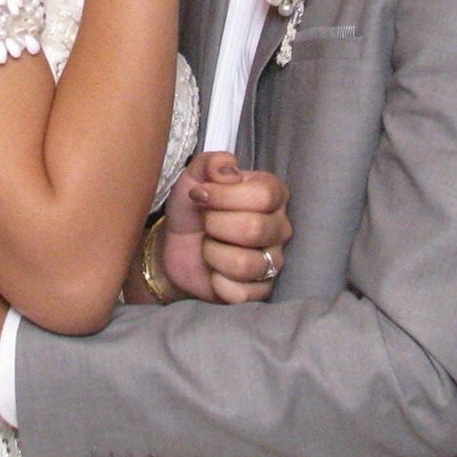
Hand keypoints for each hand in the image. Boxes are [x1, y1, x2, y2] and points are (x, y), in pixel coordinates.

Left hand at [160, 151, 291, 303]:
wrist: (176, 246)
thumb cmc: (193, 209)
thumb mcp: (193, 176)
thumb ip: (211, 163)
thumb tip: (228, 171)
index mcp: (272, 194)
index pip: (263, 195)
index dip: (224, 196)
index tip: (201, 195)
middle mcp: (280, 227)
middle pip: (255, 229)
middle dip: (215, 225)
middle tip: (206, 223)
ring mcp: (274, 261)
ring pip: (246, 263)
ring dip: (213, 254)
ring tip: (209, 246)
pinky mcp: (261, 291)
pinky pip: (241, 292)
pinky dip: (217, 282)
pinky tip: (214, 271)